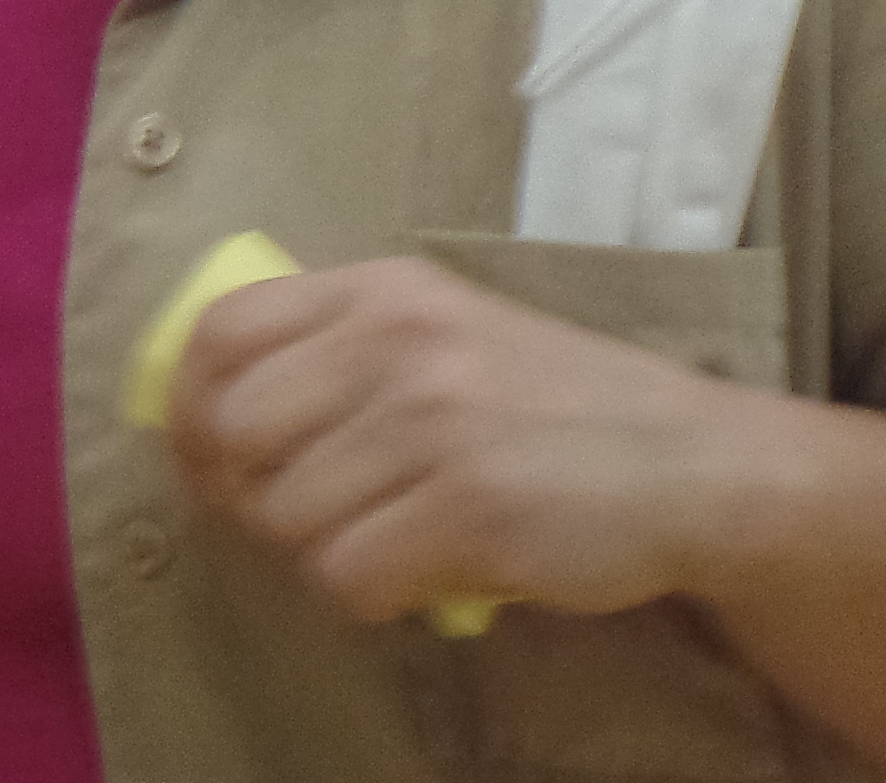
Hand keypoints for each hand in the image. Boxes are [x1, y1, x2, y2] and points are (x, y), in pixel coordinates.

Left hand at [168, 255, 774, 624]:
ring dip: (331, 552)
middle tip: (324, 513)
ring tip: (404, 535)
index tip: (217, 458)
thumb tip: (213, 418)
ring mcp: (433, 421)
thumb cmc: (562, 407)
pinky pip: (347, 579)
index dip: (191, 408)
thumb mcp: (453, 334)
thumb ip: (348, 352)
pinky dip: (379, 595)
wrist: (695, 463)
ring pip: (286, 520)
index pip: (221, 331)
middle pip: (233, 435)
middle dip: (259, 494)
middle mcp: (400, 339)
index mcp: (388, 288)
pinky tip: (435, 571)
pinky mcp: (465, 507)